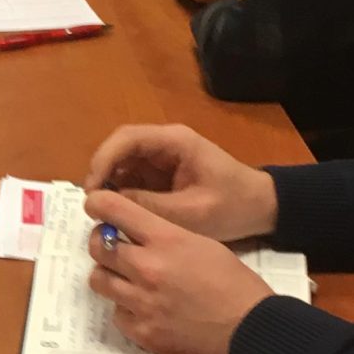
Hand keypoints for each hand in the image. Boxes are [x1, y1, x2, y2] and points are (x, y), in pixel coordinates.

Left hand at [80, 189, 277, 353]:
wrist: (252, 333)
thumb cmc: (237, 285)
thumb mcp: (205, 245)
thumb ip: (168, 238)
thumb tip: (141, 236)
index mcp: (167, 240)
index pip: (115, 210)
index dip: (99, 204)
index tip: (96, 205)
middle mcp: (147, 268)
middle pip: (98, 246)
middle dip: (101, 242)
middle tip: (113, 246)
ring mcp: (141, 303)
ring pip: (99, 280)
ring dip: (110, 275)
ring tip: (126, 279)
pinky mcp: (142, 333)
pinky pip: (117, 313)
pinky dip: (126, 309)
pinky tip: (144, 309)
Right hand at [81, 125, 277, 239]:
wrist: (262, 208)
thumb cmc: (233, 206)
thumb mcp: (191, 212)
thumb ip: (149, 206)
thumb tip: (106, 204)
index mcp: (175, 142)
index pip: (126, 139)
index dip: (103, 160)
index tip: (92, 190)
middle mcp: (165, 144)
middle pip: (120, 148)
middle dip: (102, 173)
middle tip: (92, 205)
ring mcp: (163, 158)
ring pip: (123, 164)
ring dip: (110, 185)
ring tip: (103, 213)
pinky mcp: (163, 174)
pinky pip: (134, 178)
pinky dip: (123, 193)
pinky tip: (119, 214)